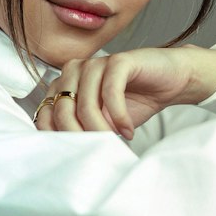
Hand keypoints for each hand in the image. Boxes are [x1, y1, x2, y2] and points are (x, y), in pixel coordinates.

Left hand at [34, 46, 215, 137]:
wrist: (171, 81)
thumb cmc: (134, 102)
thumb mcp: (102, 121)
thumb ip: (80, 129)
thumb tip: (64, 152)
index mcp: (64, 84)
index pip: (45, 113)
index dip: (58, 137)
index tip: (76, 154)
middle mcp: (74, 70)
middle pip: (62, 109)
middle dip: (79, 136)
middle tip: (98, 151)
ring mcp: (95, 62)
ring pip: (85, 102)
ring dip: (101, 128)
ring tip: (115, 141)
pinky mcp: (118, 60)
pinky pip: (110, 91)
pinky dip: (118, 115)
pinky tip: (128, 130)